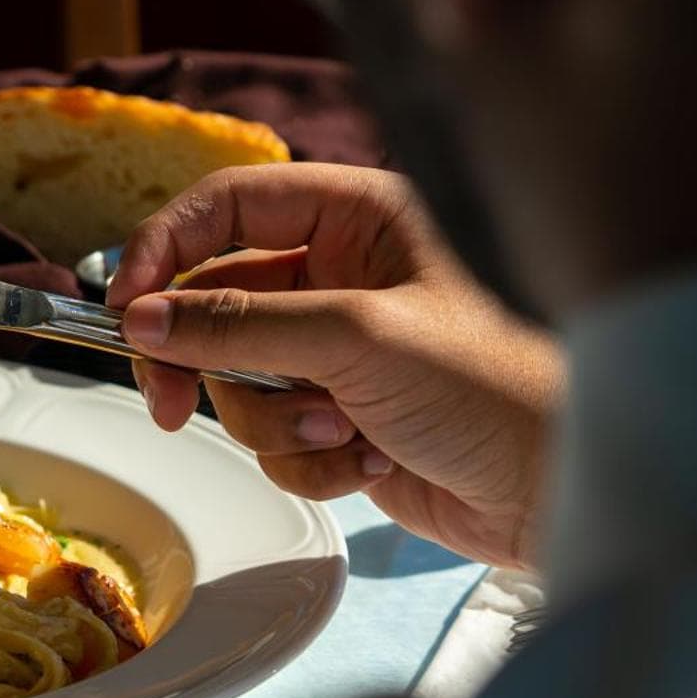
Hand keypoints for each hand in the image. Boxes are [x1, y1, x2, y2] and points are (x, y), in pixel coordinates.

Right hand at [105, 163, 562, 567]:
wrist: (571, 491)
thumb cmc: (501, 386)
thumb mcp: (357, 336)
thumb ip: (238, 323)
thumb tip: (142, 320)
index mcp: (362, 218)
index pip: (231, 206)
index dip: (166, 248)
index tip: (124, 304)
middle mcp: (346, 276)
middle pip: (216, 303)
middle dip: (204, 364)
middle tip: (169, 405)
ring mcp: (343, 351)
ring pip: (239, 381)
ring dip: (277, 423)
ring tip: (346, 436)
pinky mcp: (346, 418)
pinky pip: (275, 436)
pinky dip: (309, 460)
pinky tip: (372, 465)